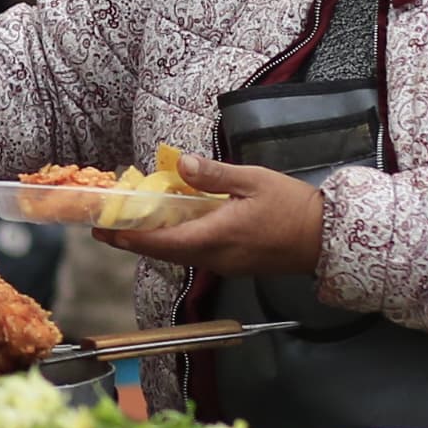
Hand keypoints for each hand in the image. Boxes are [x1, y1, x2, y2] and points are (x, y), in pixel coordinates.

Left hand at [90, 157, 325, 279]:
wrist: (326, 238)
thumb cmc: (293, 206)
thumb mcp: (253, 180)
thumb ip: (214, 174)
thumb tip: (180, 163)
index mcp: (215, 236)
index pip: (160, 243)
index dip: (128, 238)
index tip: (102, 230)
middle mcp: (214, 257)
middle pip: (164, 252)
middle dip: (135, 239)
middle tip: (109, 225)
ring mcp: (225, 264)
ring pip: (180, 255)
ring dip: (156, 241)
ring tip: (136, 223)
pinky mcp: (235, 265)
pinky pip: (198, 255)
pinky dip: (179, 241)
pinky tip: (176, 225)